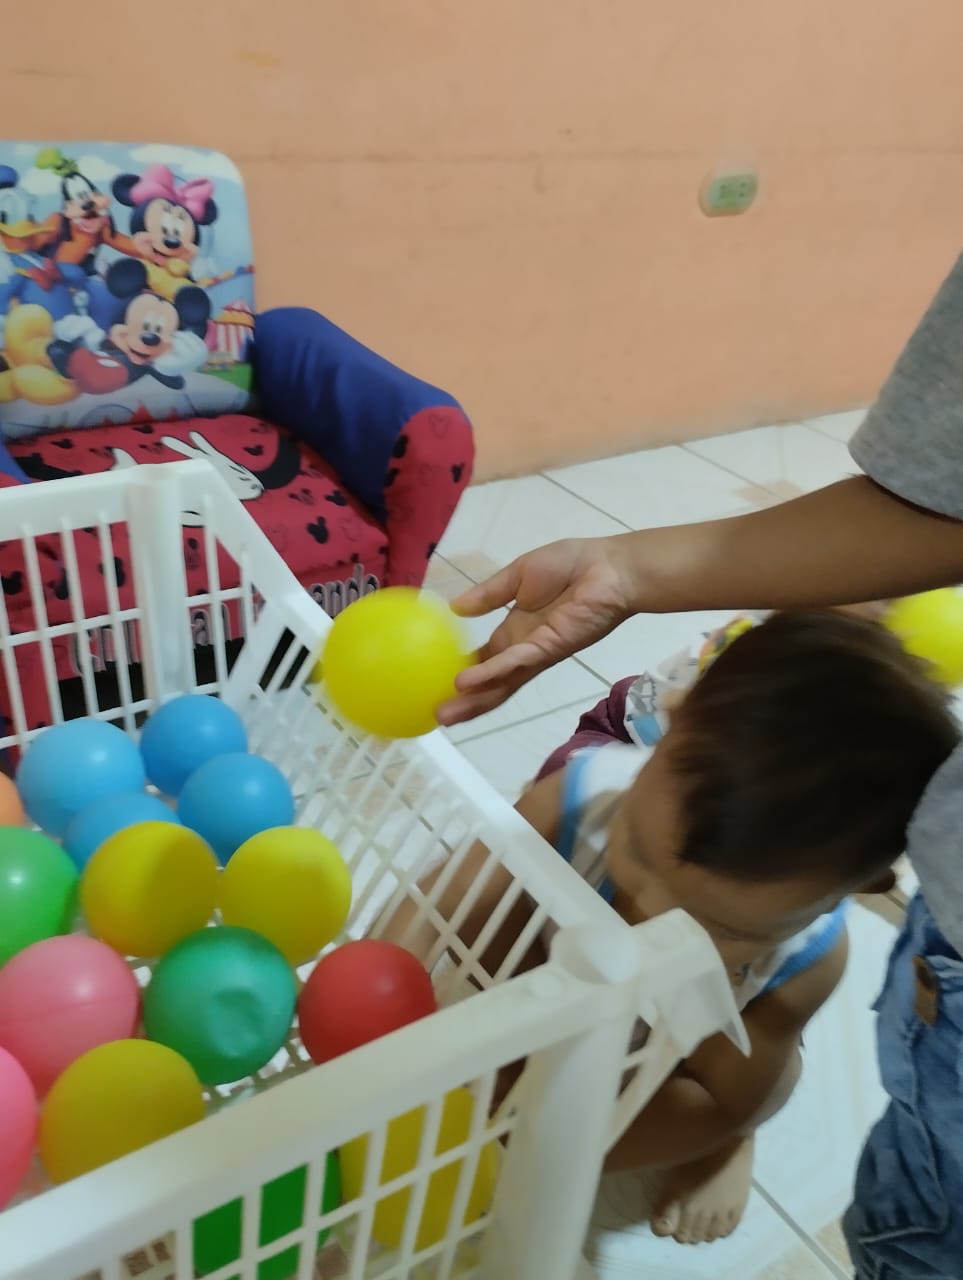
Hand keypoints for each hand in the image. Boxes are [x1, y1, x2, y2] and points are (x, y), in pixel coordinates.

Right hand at [436, 534, 638, 724]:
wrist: (609, 567)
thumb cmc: (571, 566)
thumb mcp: (517, 575)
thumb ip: (488, 594)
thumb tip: (454, 606)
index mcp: (515, 632)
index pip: (484, 660)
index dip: (463, 675)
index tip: (435, 688)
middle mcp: (523, 650)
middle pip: (491, 683)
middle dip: (464, 702)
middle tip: (433, 717)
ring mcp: (536, 653)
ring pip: (500, 683)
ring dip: (472, 699)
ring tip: (443, 713)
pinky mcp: (548, 648)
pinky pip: (514, 663)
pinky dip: (490, 673)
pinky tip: (466, 682)